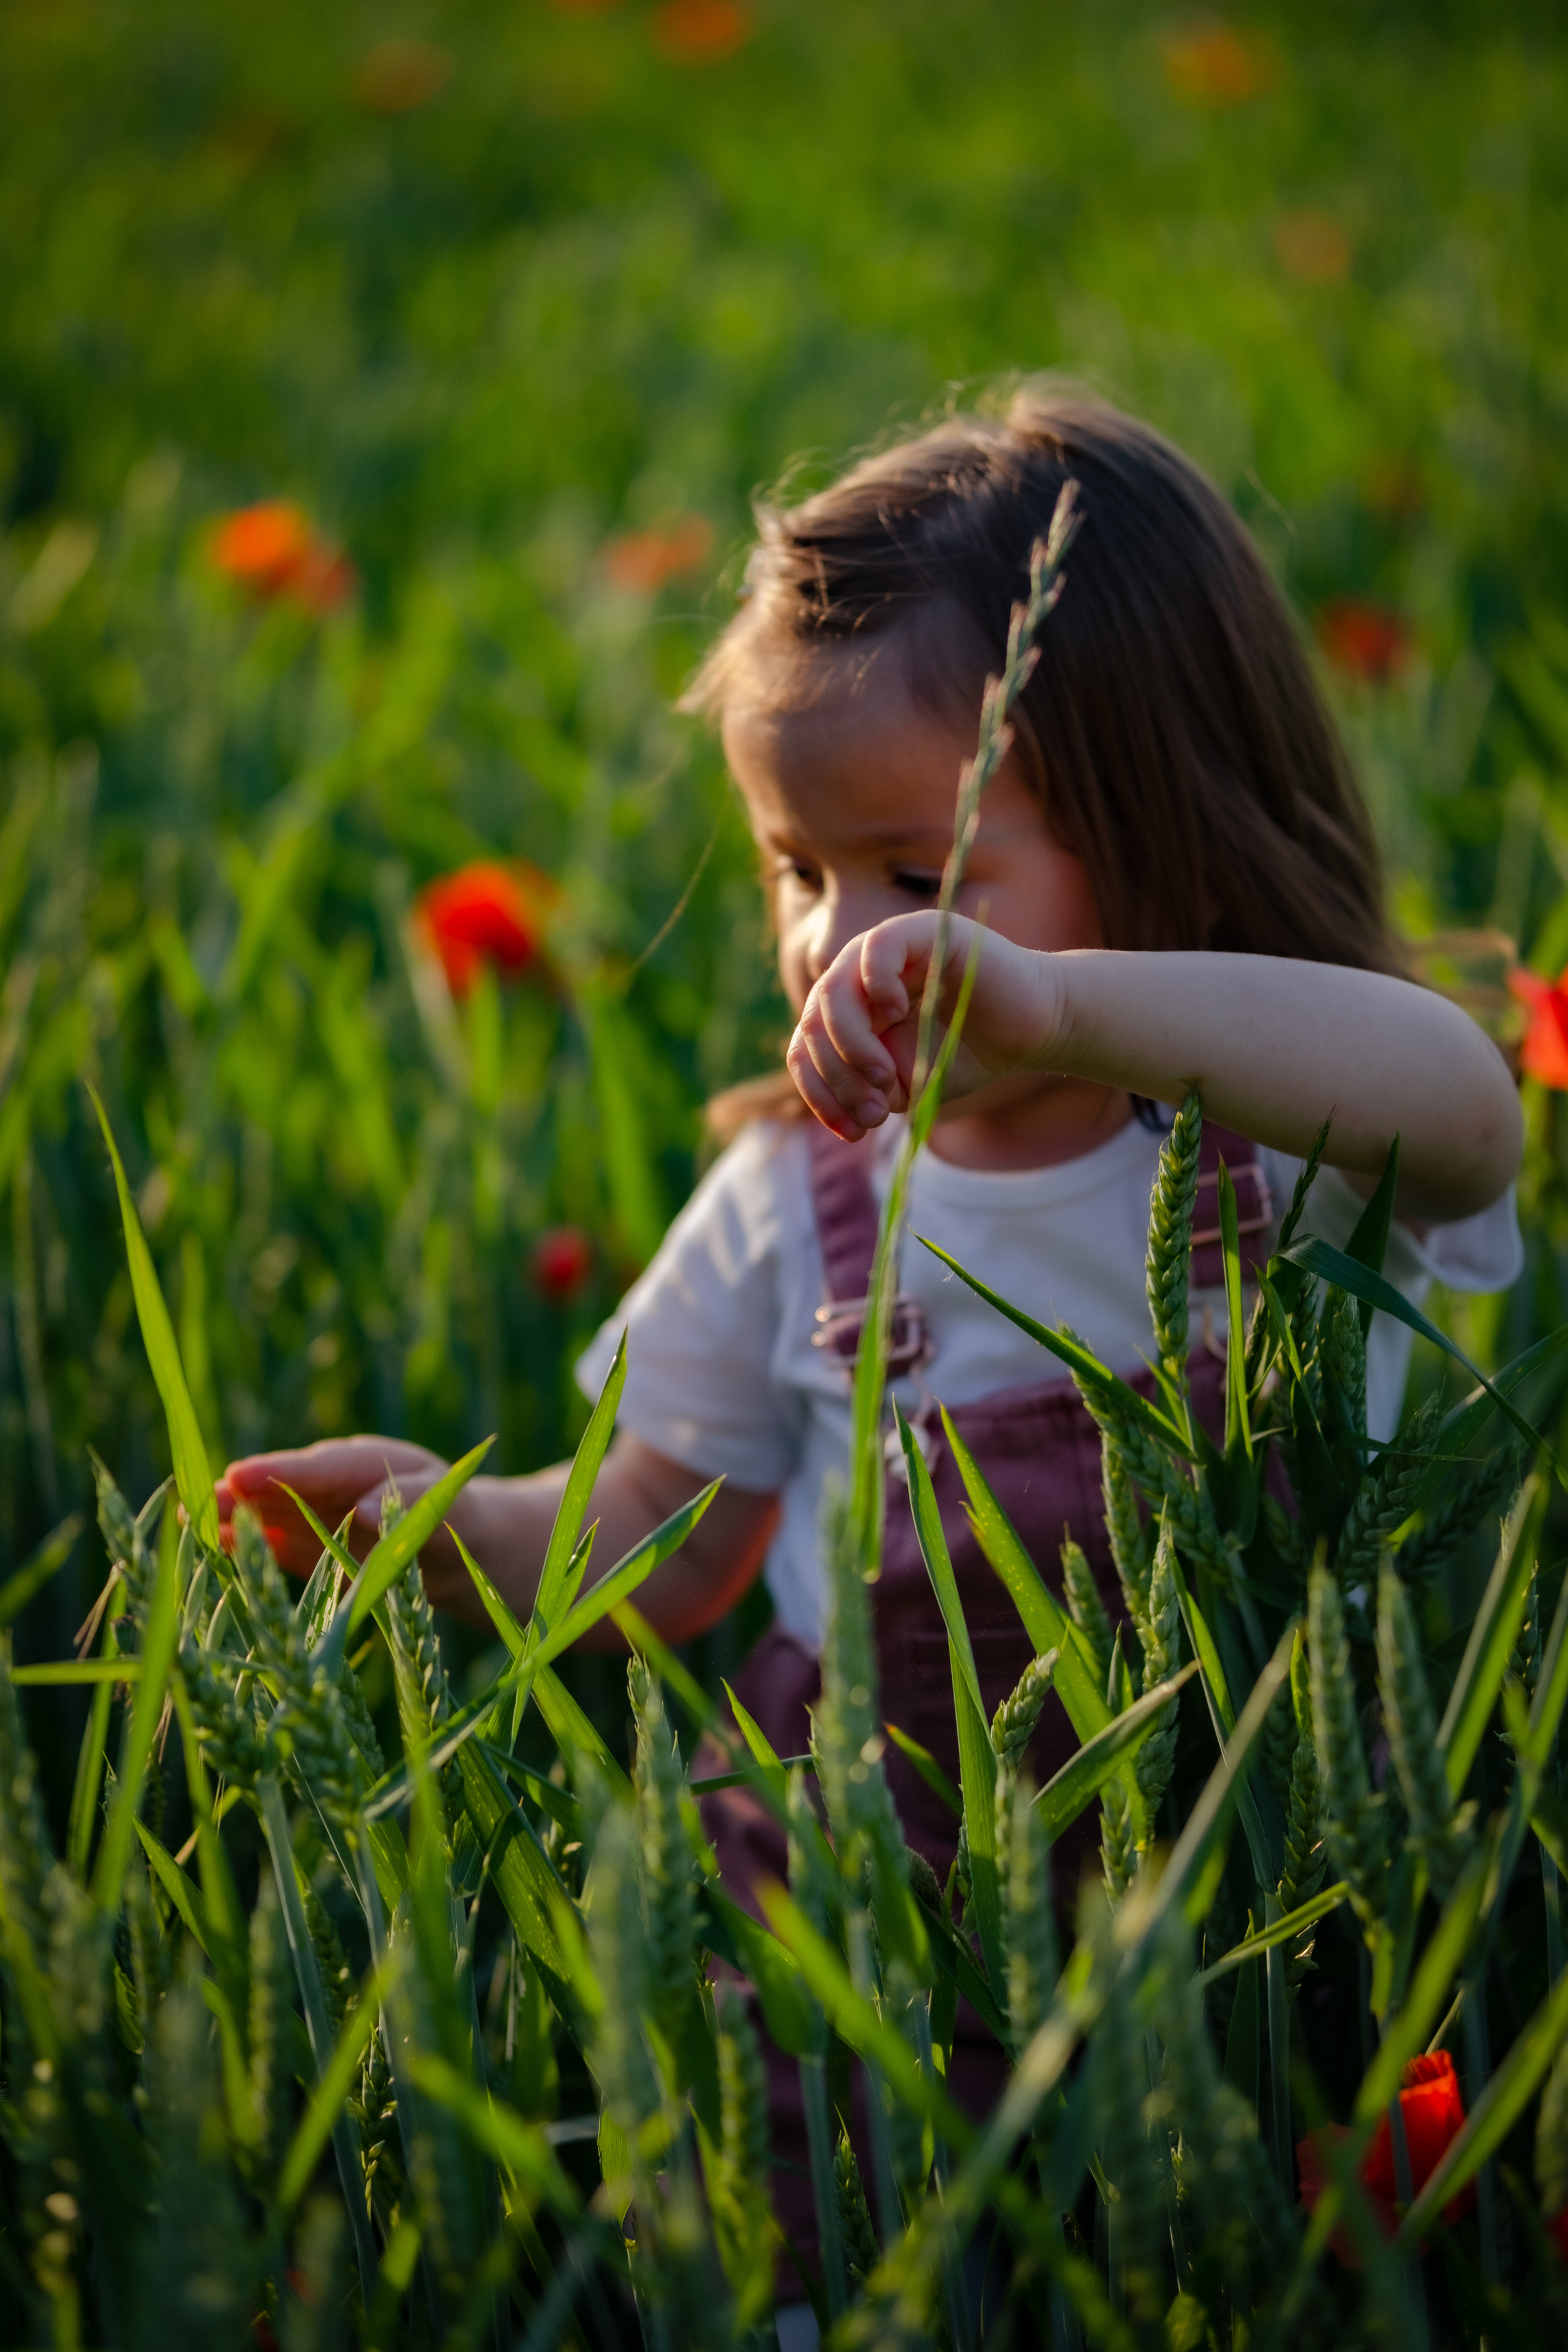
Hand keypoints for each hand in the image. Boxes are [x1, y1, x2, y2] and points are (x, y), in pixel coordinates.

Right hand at [217, 1436, 448, 1579]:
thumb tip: (363, 1512)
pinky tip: (209, 1551)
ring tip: (191, 1519)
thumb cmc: (456, 1516)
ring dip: (231, 1518)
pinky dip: (243, 1549)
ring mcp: (311, 1517)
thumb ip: (410, 1505)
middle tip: (201, 1498)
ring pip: (265, 1514)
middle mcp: (329, 1486)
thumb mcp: (449, 1507)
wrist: (456, 1548)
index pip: (317, 1467)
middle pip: (280, 1487)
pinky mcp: (304, 1550)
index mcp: (363, 1463)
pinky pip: (270, 1547)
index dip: (279, 1472)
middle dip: (241, 1492)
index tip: (242, 1474)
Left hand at [785, 912, 1059, 1140]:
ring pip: (832, 990)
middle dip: (836, 1076)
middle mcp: (857, 977)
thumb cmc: (970, 1054)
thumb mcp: (910, 1085)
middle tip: (875, 1109)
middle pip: (812, 1023)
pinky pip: (874, 948)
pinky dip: (876, 985)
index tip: (850, 1133)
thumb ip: (869, 1093)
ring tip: (885, 1075)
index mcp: (849, 1012)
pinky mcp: (919, 931)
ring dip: (850, 1043)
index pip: (806, 1046)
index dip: (818, 1092)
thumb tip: (843, 1113)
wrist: (1032, 1030)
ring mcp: (885, 950)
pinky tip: (899, 1012)